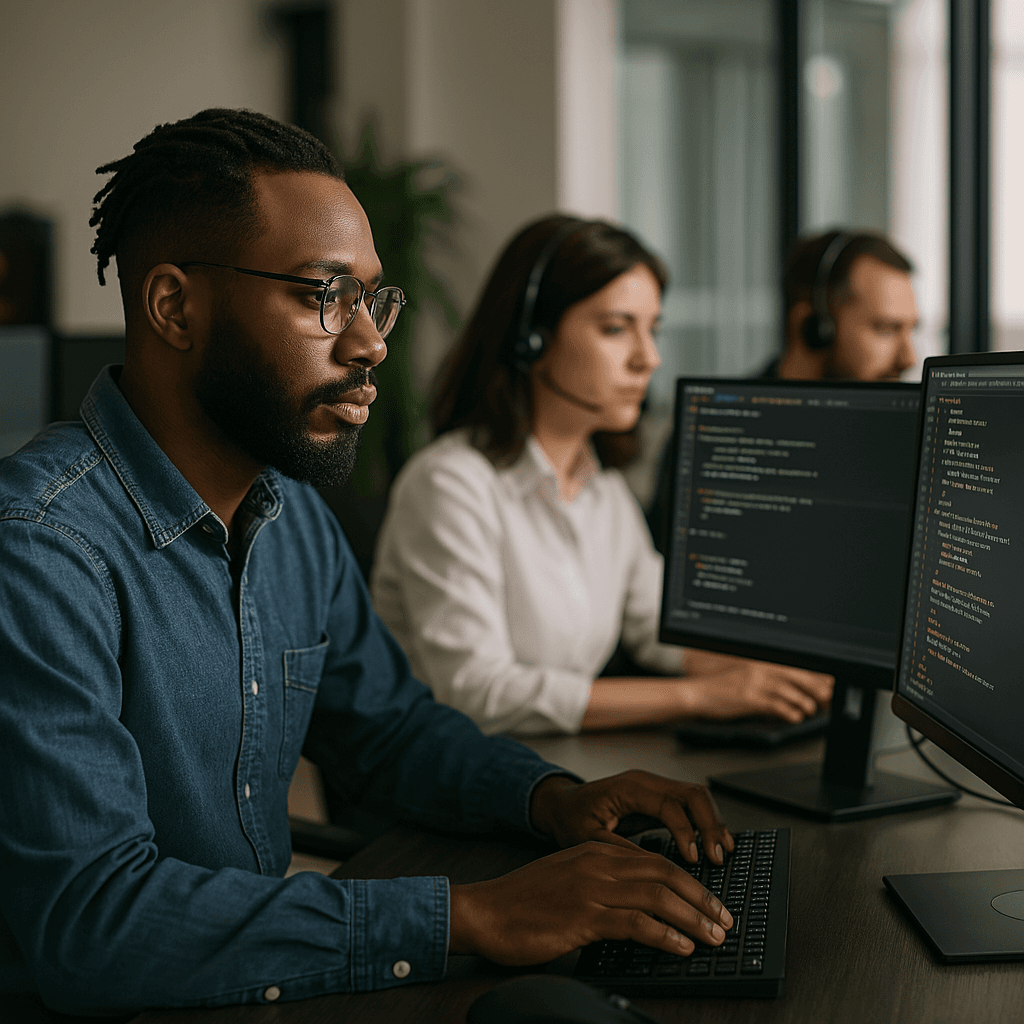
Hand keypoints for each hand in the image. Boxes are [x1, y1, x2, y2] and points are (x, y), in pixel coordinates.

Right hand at [448, 840, 732, 964]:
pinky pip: (635, 923)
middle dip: (701, 897)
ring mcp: (592, 889)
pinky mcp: (583, 917)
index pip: (657, 859)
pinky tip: (680, 947)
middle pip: (666, 873)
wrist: (484, 910)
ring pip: (658, 896)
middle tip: (724, 919)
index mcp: (596, 852)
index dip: (690, 881)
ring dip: (693, 918)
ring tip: (713, 936)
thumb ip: (600, 882)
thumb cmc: (523, 901)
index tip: (710, 902)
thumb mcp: (568, 879)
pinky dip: (664, 936)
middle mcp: (598, 864)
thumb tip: (639, 906)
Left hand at [529, 770, 732, 864]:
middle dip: (710, 825)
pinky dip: (706, 823)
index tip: (694, 860)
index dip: (685, 832)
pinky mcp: (659, 799)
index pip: (669, 805)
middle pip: (692, 794)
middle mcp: (646, 782)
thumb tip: (651, 868)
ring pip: (697, 797)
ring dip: (713, 823)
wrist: (562, 804)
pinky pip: (691, 805)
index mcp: (628, 788)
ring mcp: (655, 788)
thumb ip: (618, 849)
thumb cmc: (571, 819)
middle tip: (717, 857)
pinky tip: (714, 844)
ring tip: (722, 852)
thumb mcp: (587, 838)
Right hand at [683, 650, 832, 722]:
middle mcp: (759, 670)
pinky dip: (787, 712)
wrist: (699, 694)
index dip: (812, 675)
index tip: (827, 683)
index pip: (792, 667)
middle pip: (794, 675)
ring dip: (803, 701)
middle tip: (827, 696)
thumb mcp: (746, 681)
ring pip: (787, 690)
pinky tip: (794, 717)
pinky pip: (774, 704)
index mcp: (760, 664)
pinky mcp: (748, 698)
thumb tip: (793, 695)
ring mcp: (753, 683)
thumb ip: (769, 685)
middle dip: (814, 686)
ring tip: (810, 709)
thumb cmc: (722, 690)